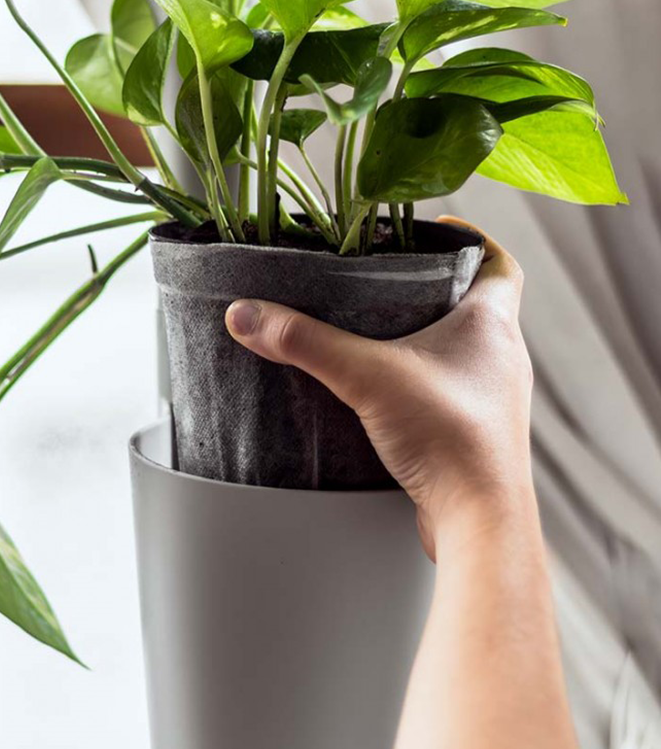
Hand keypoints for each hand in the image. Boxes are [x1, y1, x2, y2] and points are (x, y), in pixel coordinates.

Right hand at [225, 217, 535, 558]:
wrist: (478, 519)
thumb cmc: (450, 439)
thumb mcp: (365, 375)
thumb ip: (304, 342)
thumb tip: (247, 313)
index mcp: (492, 324)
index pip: (497, 261)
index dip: (470, 239)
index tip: (434, 229)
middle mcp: (502, 357)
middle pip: (476, 302)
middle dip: (435, 285)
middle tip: (389, 278)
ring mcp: (490, 398)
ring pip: (463, 350)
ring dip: (428, 336)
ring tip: (378, 330)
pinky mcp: (474, 433)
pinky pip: (449, 390)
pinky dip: (421, 381)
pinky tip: (385, 390)